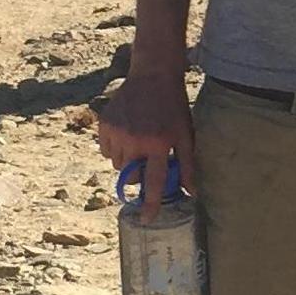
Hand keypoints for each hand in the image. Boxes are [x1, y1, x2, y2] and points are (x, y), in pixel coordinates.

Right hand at [96, 63, 196, 221]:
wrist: (152, 75)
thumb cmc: (173, 106)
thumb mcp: (185, 133)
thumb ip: (187, 164)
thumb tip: (191, 192)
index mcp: (158, 143)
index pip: (154, 181)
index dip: (152, 202)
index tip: (147, 219)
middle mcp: (135, 140)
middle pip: (131, 176)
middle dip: (138, 174)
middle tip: (147, 158)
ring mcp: (117, 132)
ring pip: (117, 164)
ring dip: (126, 161)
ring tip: (138, 140)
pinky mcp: (104, 124)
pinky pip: (105, 150)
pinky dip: (114, 148)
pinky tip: (126, 132)